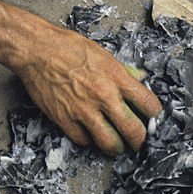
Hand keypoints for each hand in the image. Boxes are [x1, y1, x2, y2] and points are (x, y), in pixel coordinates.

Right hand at [14, 27, 161, 155]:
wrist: (37, 50)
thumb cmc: (66, 46)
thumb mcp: (102, 53)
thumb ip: (122, 71)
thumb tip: (139, 78)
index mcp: (116, 77)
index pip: (148, 104)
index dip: (156, 115)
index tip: (155, 119)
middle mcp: (103, 96)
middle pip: (133, 131)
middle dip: (140, 141)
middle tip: (139, 142)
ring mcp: (84, 110)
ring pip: (109, 143)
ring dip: (116, 147)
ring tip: (116, 145)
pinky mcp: (65, 119)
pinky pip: (83, 141)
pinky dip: (89, 140)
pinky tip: (90, 134)